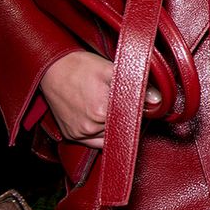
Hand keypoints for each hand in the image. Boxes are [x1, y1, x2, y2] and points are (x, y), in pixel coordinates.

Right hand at [39, 50, 160, 148]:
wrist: (52, 68)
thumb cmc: (80, 67)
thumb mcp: (112, 69)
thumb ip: (137, 85)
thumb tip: (157, 99)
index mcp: (101, 111)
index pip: (133, 119)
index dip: (140, 110)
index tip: (140, 103)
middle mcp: (89, 127)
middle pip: (122, 128)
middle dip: (127, 118)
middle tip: (121, 102)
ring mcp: (79, 133)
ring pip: (109, 138)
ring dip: (114, 127)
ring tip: (108, 107)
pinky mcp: (72, 135)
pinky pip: (94, 142)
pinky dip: (102, 134)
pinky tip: (102, 118)